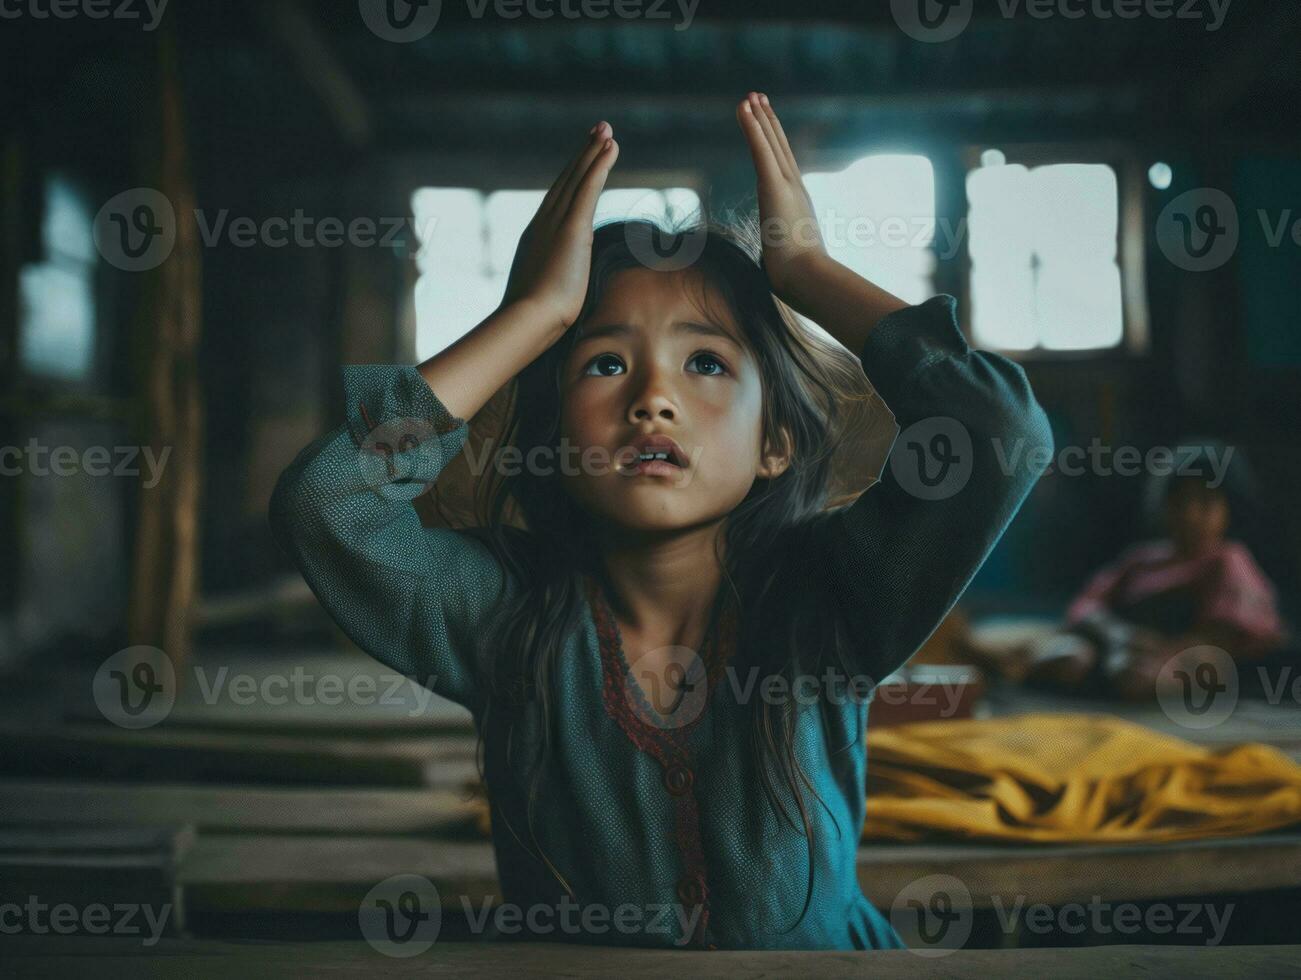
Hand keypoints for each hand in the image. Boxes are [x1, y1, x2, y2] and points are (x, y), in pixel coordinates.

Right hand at [501, 121, 619, 331]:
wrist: (526, 321)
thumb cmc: (534, 319)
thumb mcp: (543, 297)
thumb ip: (551, 287)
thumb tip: (557, 300)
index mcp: (537, 238)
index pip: (559, 200)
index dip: (573, 177)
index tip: (584, 158)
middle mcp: (544, 224)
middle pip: (567, 181)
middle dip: (584, 154)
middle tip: (599, 130)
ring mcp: (556, 225)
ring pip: (578, 179)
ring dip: (593, 152)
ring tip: (607, 131)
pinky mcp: (571, 230)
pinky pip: (587, 190)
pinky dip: (598, 166)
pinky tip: (609, 148)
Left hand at [734, 91, 828, 303]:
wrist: (808, 277)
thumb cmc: (799, 277)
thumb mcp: (787, 261)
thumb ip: (782, 258)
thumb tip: (776, 275)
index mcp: (797, 203)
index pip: (783, 167)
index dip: (774, 145)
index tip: (766, 127)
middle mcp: (795, 188)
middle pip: (779, 147)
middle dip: (767, 122)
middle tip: (758, 98)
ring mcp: (787, 185)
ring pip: (770, 143)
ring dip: (758, 117)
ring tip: (749, 96)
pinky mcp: (775, 186)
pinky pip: (761, 150)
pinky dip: (752, 127)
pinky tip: (744, 108)